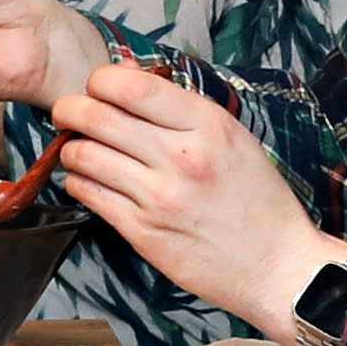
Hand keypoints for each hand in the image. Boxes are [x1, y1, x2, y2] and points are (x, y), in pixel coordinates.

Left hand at [45, 60, 344, 335]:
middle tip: (68, 113)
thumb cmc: (259, 201)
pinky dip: (78, 181)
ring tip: (77, 149)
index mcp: (208, 125)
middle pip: (97, 117)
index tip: (98, 86)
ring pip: (84, 156)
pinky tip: (88, 180)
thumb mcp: (232, 138)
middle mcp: (181, 157)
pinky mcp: (143, 232)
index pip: (131, 86)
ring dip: (71, 148)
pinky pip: (88, 194)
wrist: (278, 266)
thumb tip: (128, 79)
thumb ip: (181, 109)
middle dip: (70, 109)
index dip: (101, 80)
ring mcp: (159, 197)